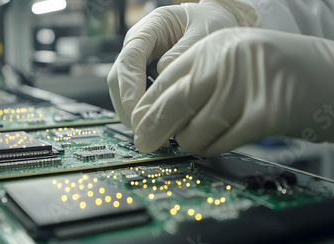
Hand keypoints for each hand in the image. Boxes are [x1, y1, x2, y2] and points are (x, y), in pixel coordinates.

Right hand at [108, 1, 258, 126]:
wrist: (216, 21)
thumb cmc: (210, 22)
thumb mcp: (204, 31)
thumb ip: (185, 52)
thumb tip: (164, 76)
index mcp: (147, 30)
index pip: (128, 61)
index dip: (129, 89)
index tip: (139, 112)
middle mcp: (137, 47)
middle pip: (118, 80)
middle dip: (129, 108)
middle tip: (149, 131)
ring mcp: (138, 63)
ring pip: (123, 92)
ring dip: (135, 114)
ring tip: (157, 133)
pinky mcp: (144, 77)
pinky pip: (137, 97)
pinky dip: (145, 112)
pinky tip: (162, 124)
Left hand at [131, 28, 333, 155]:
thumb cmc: (285, 71)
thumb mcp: (236, 61)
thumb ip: (201, 79)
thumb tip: (160, 113)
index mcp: (216, 44)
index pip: (165, 80)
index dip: (147, 107)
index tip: (138, 125)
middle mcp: (227, 60)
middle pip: (172, 103)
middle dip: (153, 130)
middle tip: (145, 144)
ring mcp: (246, 86)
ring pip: (194, 129)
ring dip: (191, 142)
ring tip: (203, 139)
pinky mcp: (265, 114)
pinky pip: (220, 142)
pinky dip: (214, 148)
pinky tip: (220, 143)